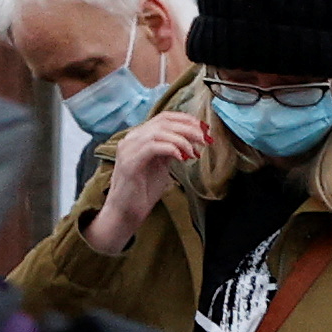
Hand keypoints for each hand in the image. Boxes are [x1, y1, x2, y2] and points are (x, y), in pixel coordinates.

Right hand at [87, 112, 215, 251]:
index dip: (186, 119)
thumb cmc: (143, 191)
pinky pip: (153, 146)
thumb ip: (170, 149)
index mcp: (138, 137)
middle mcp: (131, 139)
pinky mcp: (130, 162)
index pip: (163, 117)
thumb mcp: (161, 164)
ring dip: (182, 139)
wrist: (126, 213)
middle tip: (205, 138)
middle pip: (163, 122)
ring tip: (195, 150)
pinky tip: (182, 158)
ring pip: (159, 131)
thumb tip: (189, 138)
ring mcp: (128, 149)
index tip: (204, 128)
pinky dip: (172, 148)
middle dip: (189, 128)